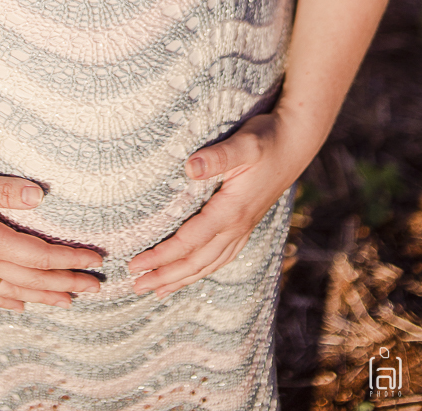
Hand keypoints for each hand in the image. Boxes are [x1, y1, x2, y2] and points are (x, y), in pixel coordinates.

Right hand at [0, 159, 102, 311]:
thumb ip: (0, 190)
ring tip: (69, 302)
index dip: (69, 259)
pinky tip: (18, 303)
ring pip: (13, 289)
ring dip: (44, 295)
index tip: (95, 259)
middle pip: (32, 278)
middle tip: (96, 286)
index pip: (39, 256)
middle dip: (66, 283)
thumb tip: (38, 196)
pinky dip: (6, 300)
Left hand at [128, 112, 305, 296]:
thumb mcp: (243, 144)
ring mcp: (243, 228)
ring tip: (158, 291)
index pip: (189, 242)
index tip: (136, 264)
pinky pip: (222, 257)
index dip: (161, 256)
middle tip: (136, 286)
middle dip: (166, 276)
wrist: (294, 143)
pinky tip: (192, 274)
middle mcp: (238, 226)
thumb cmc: (266, 139)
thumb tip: (190, 168)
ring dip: (182, 278)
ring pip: (209, 264)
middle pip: (197, 261)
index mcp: (231, 211)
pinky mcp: (246, 224)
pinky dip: (203, 270)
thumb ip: (218, 157)